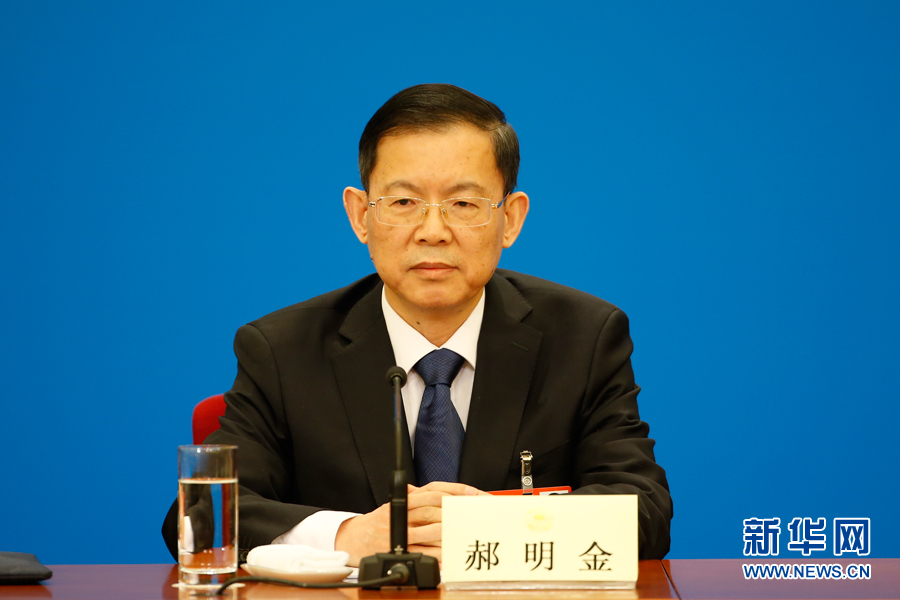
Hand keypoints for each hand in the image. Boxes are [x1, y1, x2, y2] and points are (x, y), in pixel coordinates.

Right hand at [335, 481, 489, 565]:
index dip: (455, 490)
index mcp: (404, 500)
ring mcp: (399, 532)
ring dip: (451, 531)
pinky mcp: (398, 549)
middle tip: (476, 515)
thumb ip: (417, 496)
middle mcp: (401, 513)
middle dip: (456, 512)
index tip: (473, 494)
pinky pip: (422, 551)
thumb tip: (445, 492)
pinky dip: (438, 553)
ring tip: (468, 532)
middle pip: (433, 509)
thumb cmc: (380, 521)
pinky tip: (451, 553)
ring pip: (430, 529)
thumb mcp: (397, 503)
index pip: (433, 490)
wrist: (354, 537)